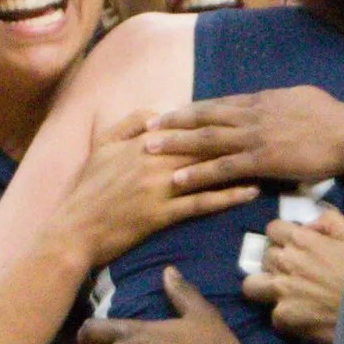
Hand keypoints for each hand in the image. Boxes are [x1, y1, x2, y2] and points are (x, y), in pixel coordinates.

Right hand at [51, 112, 259, 267]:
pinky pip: (201, 203)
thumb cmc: (89, 189)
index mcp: (140, 143)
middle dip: (236, 138)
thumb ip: (129, 125)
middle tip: (267, 132)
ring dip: (239, 165)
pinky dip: (228, 196)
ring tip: (268, 159)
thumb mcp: (103, 148)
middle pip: (202, 145)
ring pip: (206, 171)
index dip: (215, 120)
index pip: (185, 126)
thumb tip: (160, 114)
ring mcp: (158, 188)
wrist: (74, 229)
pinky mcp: (162, 215)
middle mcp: (152, 161)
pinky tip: (250, 192)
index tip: (242, 115)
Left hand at [155, 88, 343, 192]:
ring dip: (176, 144)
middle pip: (204, 117)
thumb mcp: (301, 99)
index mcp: (260, 101)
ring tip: (149, 149)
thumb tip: (273, 102)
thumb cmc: (333, 117)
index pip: (218, 104)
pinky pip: (222, 167)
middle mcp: (251, 115)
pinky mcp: (261, 160)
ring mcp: (254, 137)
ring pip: (206, 139)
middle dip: (173, 122)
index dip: (192, 109)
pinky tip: (178, 178)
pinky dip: (197, 172)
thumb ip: (280, 102)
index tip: (171, 112)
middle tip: (147, 127)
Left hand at [242, 204, 343, 343]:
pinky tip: (303, 317)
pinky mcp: (285, 317)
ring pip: (251, 286)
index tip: (295, 246)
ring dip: (265, 287)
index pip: (272, 229)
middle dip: (277, 262)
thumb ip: (329, 221)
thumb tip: (309, 225)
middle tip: (295, 272)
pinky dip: (286, 316)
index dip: (284, 237)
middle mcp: (286, 263)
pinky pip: (273, 315)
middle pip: (264, 256)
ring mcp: (282, 291)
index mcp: (302, 240)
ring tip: (284, 294)